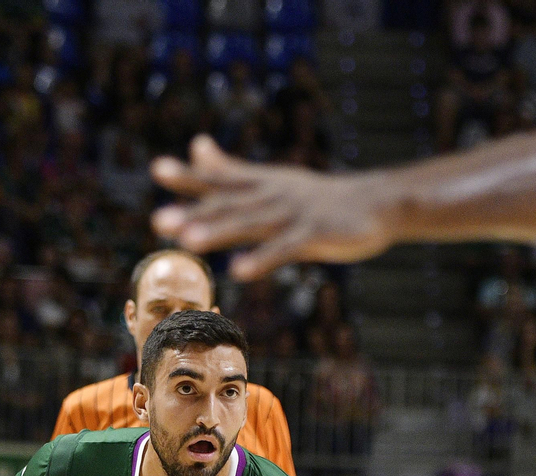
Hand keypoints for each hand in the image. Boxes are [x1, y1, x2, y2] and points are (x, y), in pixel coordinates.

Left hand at [151, 135, 396, 279]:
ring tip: (187, 240)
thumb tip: (195, 144)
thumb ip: (230, 169)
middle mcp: (272, 195)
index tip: (158, 169)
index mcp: (261, 184)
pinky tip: (239, 271)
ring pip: (252, 223)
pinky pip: (284, 248)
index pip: (221, 179)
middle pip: (229, 203)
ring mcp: (294, 214)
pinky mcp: (316, 235)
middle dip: (194, 211)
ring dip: (219, 231)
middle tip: (158, 220)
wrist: (377, 203)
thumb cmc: (317, 197)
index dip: (190, 176)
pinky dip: (262, 258)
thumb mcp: (271, 179)